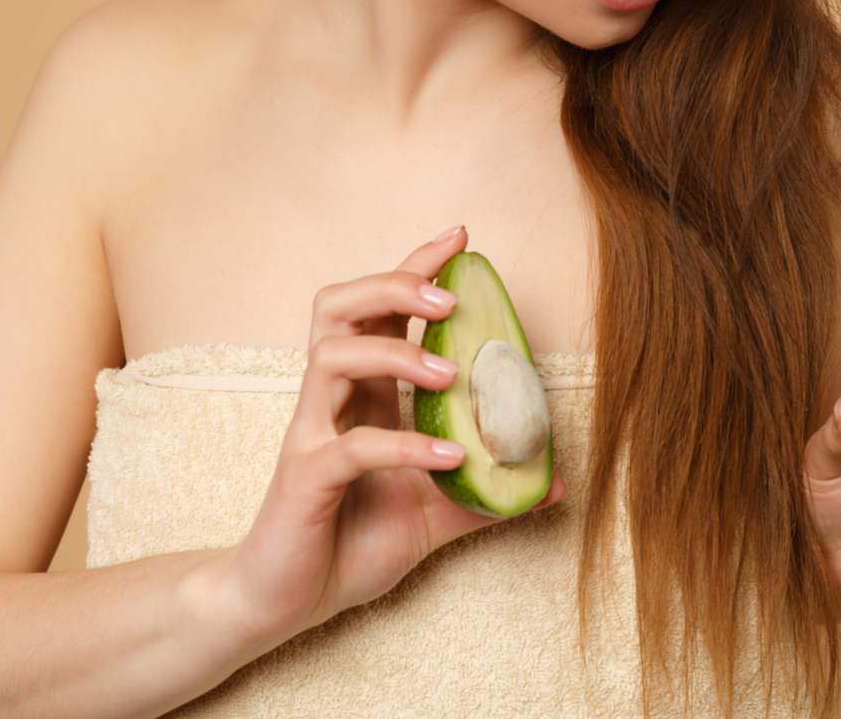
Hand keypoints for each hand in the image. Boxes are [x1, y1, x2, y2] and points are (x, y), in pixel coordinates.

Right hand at [212, 227, 566, 645]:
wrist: (286, 603)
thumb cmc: (352, 544)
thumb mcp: (436, 514)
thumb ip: (486, 492)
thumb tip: (554, 484)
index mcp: (363, 396)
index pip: (380, 311)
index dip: (414, 269)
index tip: (459, 238)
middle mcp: (332, 402)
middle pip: (339, 307)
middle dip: (393, 286)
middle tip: (448, 298)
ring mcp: (312, 434)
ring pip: (331, 356)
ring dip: (395, 353)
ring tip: (450, 374)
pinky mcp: (304, 478)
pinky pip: (350, 445)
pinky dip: (404, 444)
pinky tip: (450, 456)